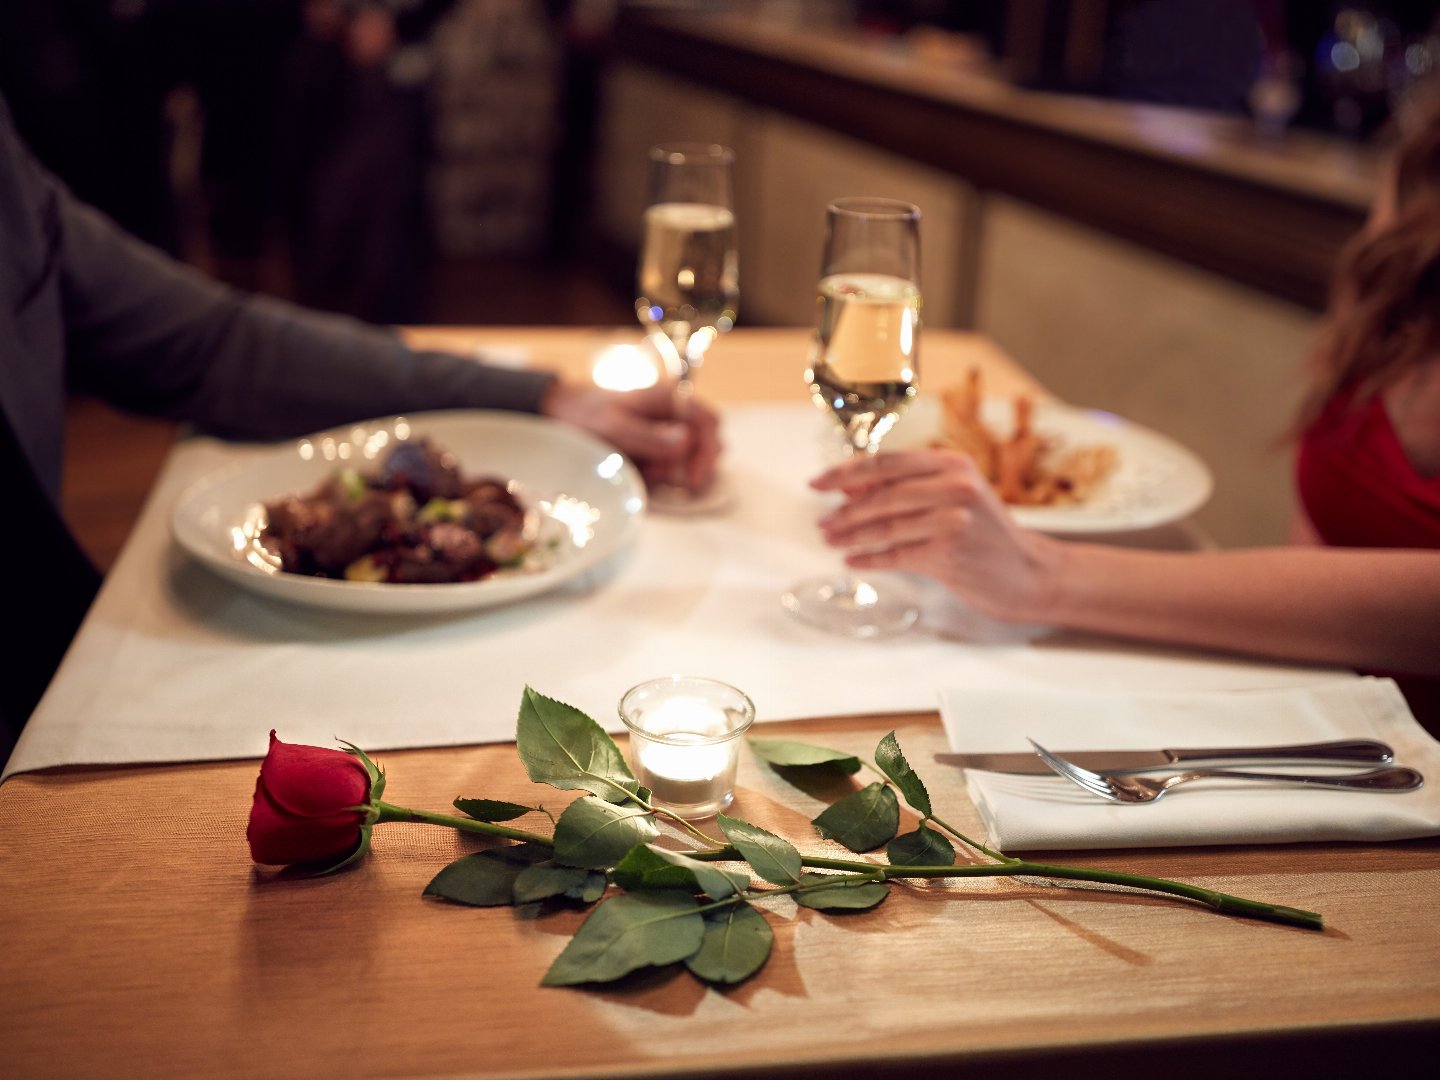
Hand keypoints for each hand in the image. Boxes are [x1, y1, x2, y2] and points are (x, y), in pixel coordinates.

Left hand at [540, 380, 721, 493]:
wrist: (560, 415)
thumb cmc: (585, 416)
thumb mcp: (614, 429)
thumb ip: (649, 436)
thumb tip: (687, 441)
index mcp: (670, 397)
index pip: (709, 423)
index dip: (707, 454)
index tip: (692, 481)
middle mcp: (675, 411)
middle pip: (706, 442)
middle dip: (690, 465)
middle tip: (662, 478)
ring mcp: (668, 428)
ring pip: (691, 456)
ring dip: (673, 472)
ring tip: (643, 471)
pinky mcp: (659, 444)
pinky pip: (673, 464)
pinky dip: (661, 474)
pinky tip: (639, 471)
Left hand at [810, 449, 1060, 621]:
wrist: (1028, 572)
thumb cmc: (984, 534)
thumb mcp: (950, 498)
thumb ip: (905, 488)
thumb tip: (850, 487)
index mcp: (953, 464)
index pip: (886, 463)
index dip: (846, 473)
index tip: (818, 483)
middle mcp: (956, 486)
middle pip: (883, 495)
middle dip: (845, 511)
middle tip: (822, 523)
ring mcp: (955, 520)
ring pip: (887, 526)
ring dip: (852, 536)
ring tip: (831, 543)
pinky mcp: (950, 553)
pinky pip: (897, 556)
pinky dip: (871, 560)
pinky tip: (854, 562)